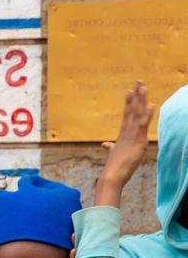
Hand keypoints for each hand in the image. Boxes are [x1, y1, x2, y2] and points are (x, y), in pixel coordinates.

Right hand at [96, 82, 154, 206]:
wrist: (112, 175)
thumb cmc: (113, 167)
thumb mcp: (114, 154)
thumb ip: (110, 147)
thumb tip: (105, 144)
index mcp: (122, 134)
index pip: (127, 114)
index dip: (128, 102)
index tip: (129, 91)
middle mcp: (126, 131)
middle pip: (132, 109)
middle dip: (135, 95)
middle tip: (138, 81)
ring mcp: (131, 134)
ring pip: (137, 113)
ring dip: (140, 99)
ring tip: (142, 86)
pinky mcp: (137, 140)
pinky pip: (143, 124)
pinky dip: (147, 114)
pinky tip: (151, 104)